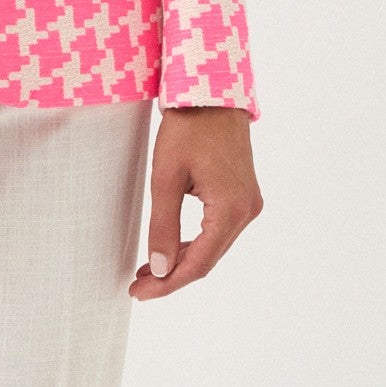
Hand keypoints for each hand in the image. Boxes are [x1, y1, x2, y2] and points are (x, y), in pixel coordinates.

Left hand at [131, 106, 260, 301]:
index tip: (138, 293)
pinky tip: (170, 250)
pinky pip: (217, 231)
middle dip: (171, 276)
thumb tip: (159, 268)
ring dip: (181, 261)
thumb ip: (163, 226)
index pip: (198, 263)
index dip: (167, 283)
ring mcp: (248, 204)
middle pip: (207, 260)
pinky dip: (193, 244)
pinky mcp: (242, 196)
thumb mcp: (166, 177)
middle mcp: (247, 211)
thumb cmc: (188, 128)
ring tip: (147, 272)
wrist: (212, 93)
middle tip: (137, 287)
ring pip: (212, 247)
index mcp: (231, 209)